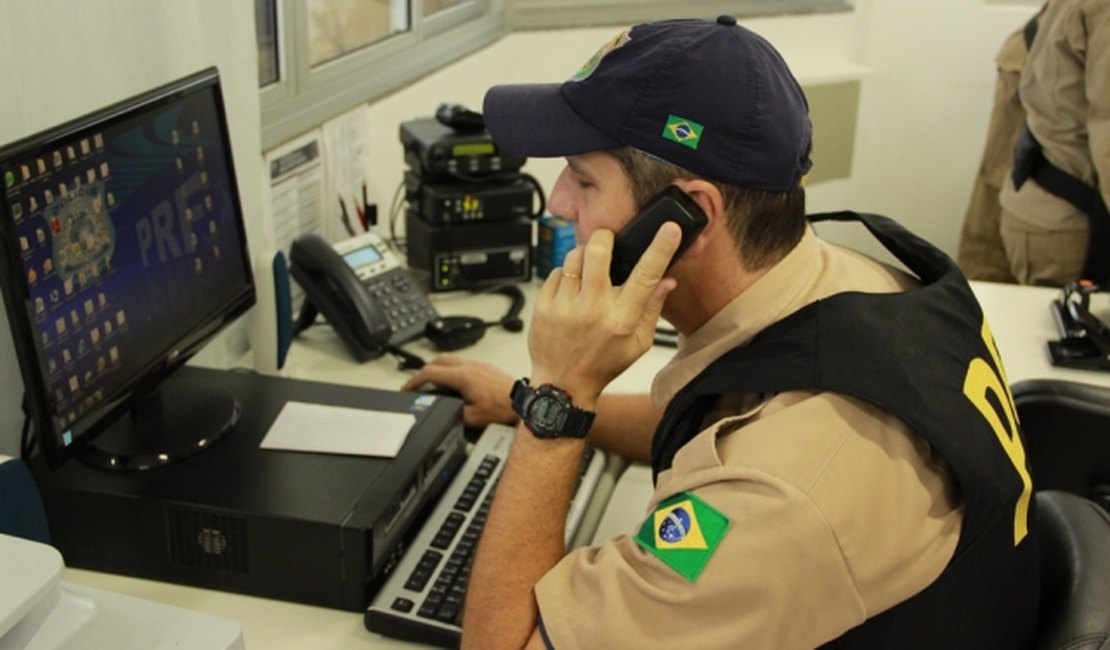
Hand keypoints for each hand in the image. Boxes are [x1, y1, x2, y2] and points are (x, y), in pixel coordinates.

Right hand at [401, 353, 517, 427]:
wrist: (524, 402)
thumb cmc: (504, 409)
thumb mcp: (472, 418)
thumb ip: (453, 414)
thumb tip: (443, 412)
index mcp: (462, 376)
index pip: (430, 372)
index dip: (414, 380)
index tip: (407, 388)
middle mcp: (470, 366)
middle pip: (438, 360)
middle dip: (424, 371)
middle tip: (418, 383)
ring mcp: (479, 365)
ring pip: (452, 359)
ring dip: (440, 368)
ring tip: (435, 382)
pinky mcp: (486, 368)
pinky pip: (464, 363)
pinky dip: (453, 370)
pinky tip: (455, 382)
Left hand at [528, 223, 680, 408]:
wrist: (563, 385)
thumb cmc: (602, 365)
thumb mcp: (637, 344)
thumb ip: (652, 309)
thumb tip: (667, 281)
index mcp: (622, 320)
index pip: (646, 276)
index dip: (660, 249)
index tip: (669, 229)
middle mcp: (593, 310)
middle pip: (598, 252)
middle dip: (604, 238)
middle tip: (607, 243)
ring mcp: (565, 307)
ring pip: (574, 257)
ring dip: (583, 257)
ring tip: (587, 274)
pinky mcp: (544, 306)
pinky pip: (556, 272)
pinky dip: (565, 275)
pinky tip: (571, 292)